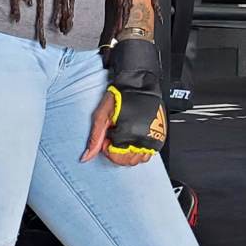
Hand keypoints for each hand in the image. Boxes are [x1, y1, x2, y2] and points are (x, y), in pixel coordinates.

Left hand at [82, 38, 164, 165]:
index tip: (107, 136)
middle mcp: (142, 138)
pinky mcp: (159, 135)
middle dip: (118, 152)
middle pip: (127, 161)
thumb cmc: (118, 97)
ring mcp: (152, 138)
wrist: (137, 85)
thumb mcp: (101, 116)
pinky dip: (141, 151)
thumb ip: (94, 138)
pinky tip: (135, 139)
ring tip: (125, 138)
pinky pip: (150, 154)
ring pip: (139, 159)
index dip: (107, 148)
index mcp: (127, 134)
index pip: (115, 157)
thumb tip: (86, 157)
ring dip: (130, 153)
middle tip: (115, 136)